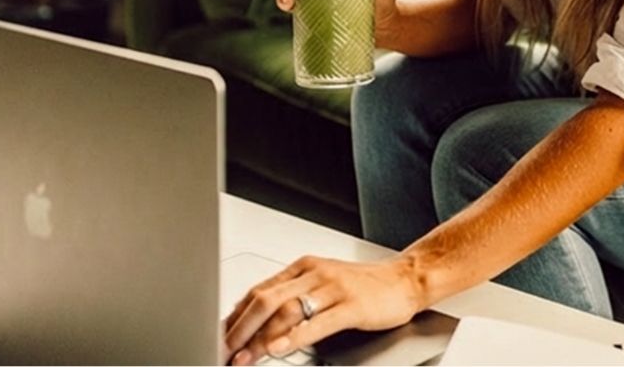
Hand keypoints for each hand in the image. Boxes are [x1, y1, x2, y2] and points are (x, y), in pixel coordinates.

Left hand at [223, 253, 420, 364]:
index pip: (259, 289)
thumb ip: (292, 294)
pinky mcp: (350, 305)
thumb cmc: (361, 284)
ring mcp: (332, 287)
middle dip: (241, 327)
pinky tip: (279, 348)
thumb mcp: (321, 282)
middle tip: (225, 349)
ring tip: (244, 356)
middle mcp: (313, 273)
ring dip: (261, 336)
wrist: (403, 279)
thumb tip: (254, 314)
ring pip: (287, 310)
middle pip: (266, 298)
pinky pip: (317, 322)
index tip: (221, 336)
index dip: (236, 315)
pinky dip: (294, 336)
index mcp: (302, 266)